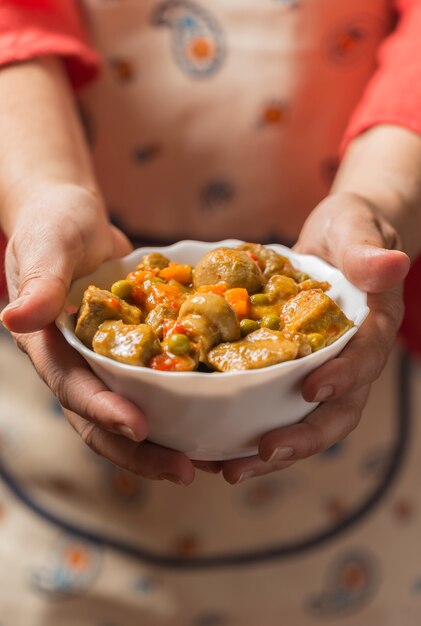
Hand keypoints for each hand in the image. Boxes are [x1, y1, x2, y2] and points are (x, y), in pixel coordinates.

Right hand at [1, 184, 195, 484]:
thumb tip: (15, 318)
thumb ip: (38, 281)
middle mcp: (76, 365)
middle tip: (184, 470)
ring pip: (134, 412)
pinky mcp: (133, 352)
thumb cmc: (54, 226)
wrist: (74, 218)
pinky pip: (156, 385)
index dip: (102, 411)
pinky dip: (182, 406)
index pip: (73, 388)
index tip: (136, 427)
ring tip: (209, 461)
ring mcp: (105, 362)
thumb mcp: (47, 246)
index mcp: (48, 348)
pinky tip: (217, 420)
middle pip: (104, 420)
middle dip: (140, 450)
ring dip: (166, 441)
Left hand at [220, 192, 409, 483]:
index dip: (344, 378)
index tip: (313, 389)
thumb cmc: (351, 228)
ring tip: (226, 468)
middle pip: (335, 411)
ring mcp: (319, 368)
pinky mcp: (289, 369)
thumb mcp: (358, 228)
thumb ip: (368, 250)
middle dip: (303, 437)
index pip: (365, 359)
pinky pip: (273, 403)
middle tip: (263, 455)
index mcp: (371, 329)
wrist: (337, 236)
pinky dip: (246, 425)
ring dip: (269, 449)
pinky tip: (210, 441)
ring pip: (302, 419)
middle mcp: (348, 359)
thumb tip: (392, 264)